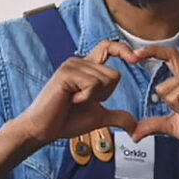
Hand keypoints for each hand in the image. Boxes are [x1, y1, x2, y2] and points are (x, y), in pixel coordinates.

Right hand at [10, 40, 138, 146]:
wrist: (43, 129)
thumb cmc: (66, 121)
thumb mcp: (98, 118)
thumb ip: (117, 117)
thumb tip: (134, 127)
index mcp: (87, 68)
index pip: (109, 48)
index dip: (124, 50)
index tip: (136, 60)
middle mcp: (79, 62)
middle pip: (114, 75)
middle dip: (105, 95)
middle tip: (83, 101)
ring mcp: (72, 65)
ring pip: (106, 80)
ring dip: (94, 97)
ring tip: (74, 100)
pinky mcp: (66, 73)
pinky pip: (93, 84)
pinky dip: (86, 98)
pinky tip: (71, 100)